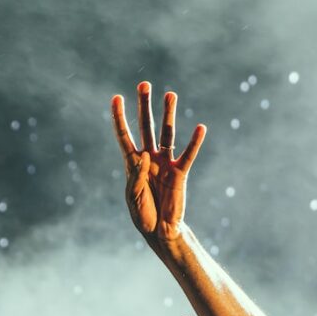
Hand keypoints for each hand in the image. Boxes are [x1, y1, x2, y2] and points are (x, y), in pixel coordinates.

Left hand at [111, 81, 206, 247]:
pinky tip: (200, 127)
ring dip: (168, 115)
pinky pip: (188, 155)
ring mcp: (165, 163)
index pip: (124, 135)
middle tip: (144, 84)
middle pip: (146, 126)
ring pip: (166, 134)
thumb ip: (136, 176)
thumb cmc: (143, 214)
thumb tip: (144, 155)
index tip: (116, 98)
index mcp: (132, 163)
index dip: (119, 117)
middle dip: (144, 106)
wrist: (160, 231)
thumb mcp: (134, 197)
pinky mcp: (180, 173)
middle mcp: (149, 158)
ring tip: (170, 94)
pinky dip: (194, 142)